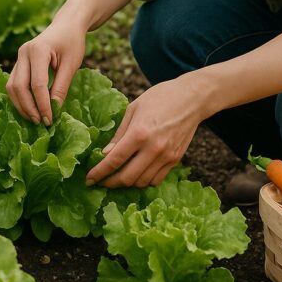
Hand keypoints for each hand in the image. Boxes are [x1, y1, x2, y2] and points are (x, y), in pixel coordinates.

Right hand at [5, 18, 86, 125]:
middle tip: (41, 122)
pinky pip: (13, 84)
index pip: (37, 84)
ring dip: (21, 105)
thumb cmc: (72, 42)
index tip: (50, 119)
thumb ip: (62, 86)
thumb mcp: (72, 64)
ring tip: (35, 118)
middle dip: (29, 107)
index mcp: (37, 50)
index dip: (43, 104)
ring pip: (12, 87)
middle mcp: (23, 53)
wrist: (66, 25)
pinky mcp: (18, 63)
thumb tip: (54, 109)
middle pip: (19, 87)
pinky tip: (31, 109)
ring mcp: (18, 57)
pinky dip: (20, 98)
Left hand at [85, 75, 208, 187]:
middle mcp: (153, 148)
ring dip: (127, 183)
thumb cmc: (160, 97)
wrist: (192, 98)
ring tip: (117, 178)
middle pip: (127, 177)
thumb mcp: (134, 109)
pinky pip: (156, 179)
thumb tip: (105, 154)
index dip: (99, 173)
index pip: (114, 160)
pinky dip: (143, 181)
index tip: (89, 179)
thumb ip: (120, 134)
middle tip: (101, 181)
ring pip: (142, 182)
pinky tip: (137, 173)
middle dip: (110, 183)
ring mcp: (166, 156)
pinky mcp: (175, 159)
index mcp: (139, 133)